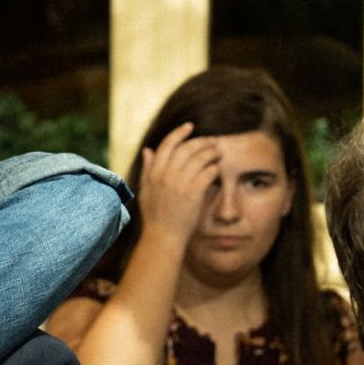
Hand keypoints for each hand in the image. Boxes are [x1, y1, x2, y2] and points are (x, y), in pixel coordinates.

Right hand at [137, 121, 221, 249]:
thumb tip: (147, 150)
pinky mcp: (194, 193)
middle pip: (187, 148)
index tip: (190, 126)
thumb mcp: (145, 191)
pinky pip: (208, 172)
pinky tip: (217, 169)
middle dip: (202, 141)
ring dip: (212, 152)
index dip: (179, 133)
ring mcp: (180, 184)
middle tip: (212, 141)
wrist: (163, 237)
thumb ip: (147, 169)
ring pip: (200, 158)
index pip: (167, 145)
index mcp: (154, 173)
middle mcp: (166, 176)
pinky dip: (214, 168)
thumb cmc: (155, 216)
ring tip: (218, 152)